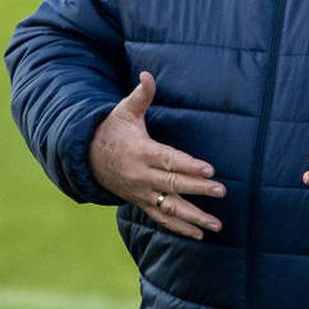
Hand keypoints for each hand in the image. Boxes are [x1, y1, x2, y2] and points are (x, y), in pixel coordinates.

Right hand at [89, 71, 226, 238]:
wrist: (88, 157)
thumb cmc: (112, 130)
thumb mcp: (124, 110)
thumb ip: (141, 95)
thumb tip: (147, 75)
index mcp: (141, 152)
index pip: (169, 159)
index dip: (190, 165)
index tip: (210, 170)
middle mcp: (141, 175)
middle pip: (173, 183)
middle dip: (198, 188)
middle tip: (221, 191)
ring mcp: (141, 192)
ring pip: (170, 207)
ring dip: (194, 217)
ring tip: (216, 225)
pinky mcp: (141, 203)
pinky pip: (161, 218)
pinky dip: (179, 228)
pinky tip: (198, 234)